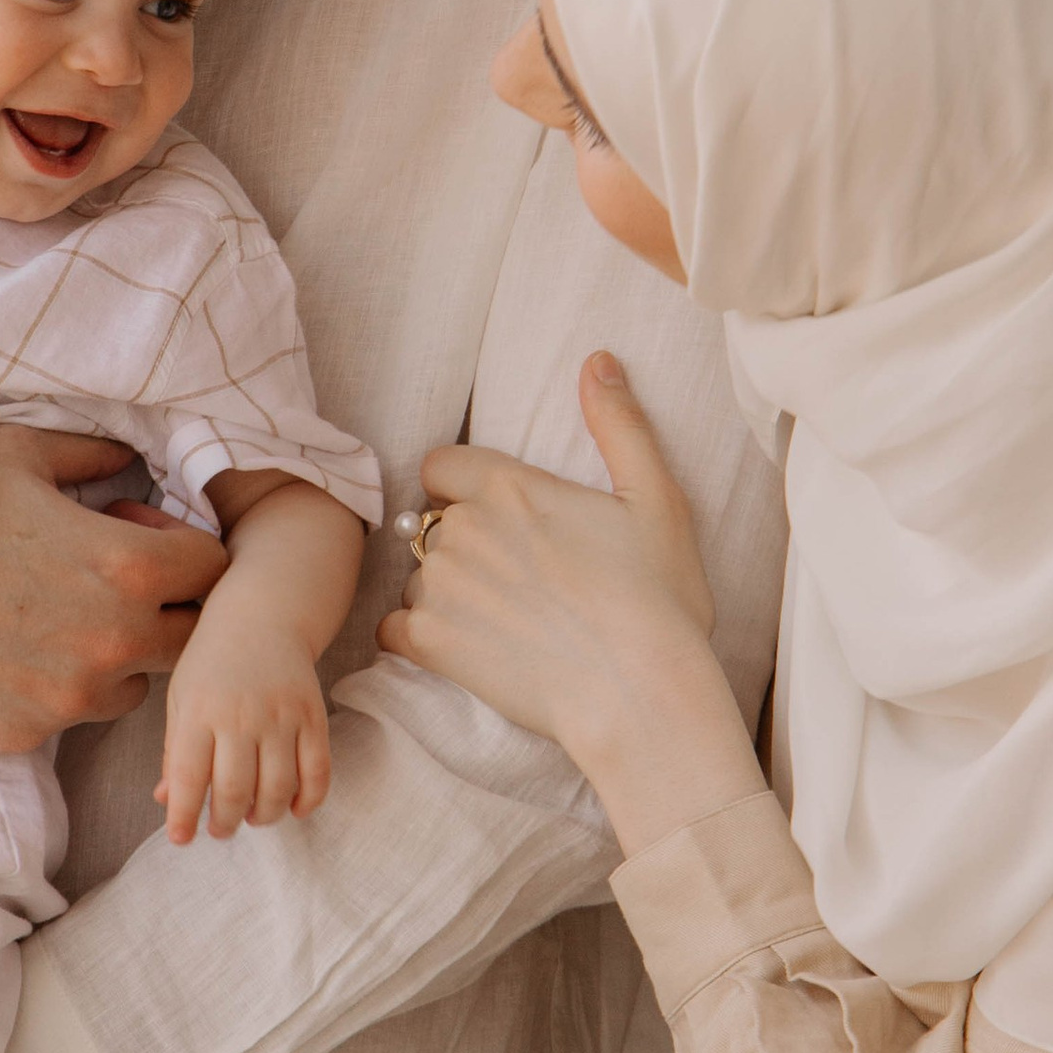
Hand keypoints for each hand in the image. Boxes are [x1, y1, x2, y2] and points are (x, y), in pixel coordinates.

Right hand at [0, 425, 229, 752]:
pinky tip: (9, 645)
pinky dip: (57, 684)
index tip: (140, 533)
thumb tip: (133, 457)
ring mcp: (64, 697)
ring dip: (117, 653)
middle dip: (167, 605)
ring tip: (57, 613)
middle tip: (109, 577)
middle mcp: (108, 643)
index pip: (212, 571)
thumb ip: (94, 457)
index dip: (184, 546)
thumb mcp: (18, 453)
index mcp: (124, 569)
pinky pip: (70, 713)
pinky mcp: (20, 732)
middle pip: (190, 639)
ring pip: (134, 685)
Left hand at [156, 613, 333, 842]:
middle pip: (235, 790)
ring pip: (278, 788)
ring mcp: (281, 715)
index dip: (183, 816)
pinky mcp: (313, 715)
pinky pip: (317, 771)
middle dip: (225, 822)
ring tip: (253, 818)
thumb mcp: (181, 700)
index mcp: (199, 711)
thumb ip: (175, 752)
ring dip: (264, 816)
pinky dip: (308, 800)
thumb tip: (167, 801)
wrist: (262, 617)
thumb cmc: (211, 664)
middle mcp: (240, 715)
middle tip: (220, 829)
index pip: (188, 777)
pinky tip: (293, 808)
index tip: (181, 839)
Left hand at [377, 355, 764, 856]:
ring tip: (503, 620)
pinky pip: (395, 629)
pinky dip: (419, 638)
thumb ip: (619, 424)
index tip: (498, 516)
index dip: (463, 487)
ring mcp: (441, 587)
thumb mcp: (654, 499)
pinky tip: (466, 648)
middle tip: (517, 579)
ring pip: (418, 576)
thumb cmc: (657, 598)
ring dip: (444, 591)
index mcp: (508, 486)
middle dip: (463, 544)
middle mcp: (462, 529)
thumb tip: (597, 359)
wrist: (640, 694)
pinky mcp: (431, 644)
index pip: (441, 464)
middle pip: (432, 523)